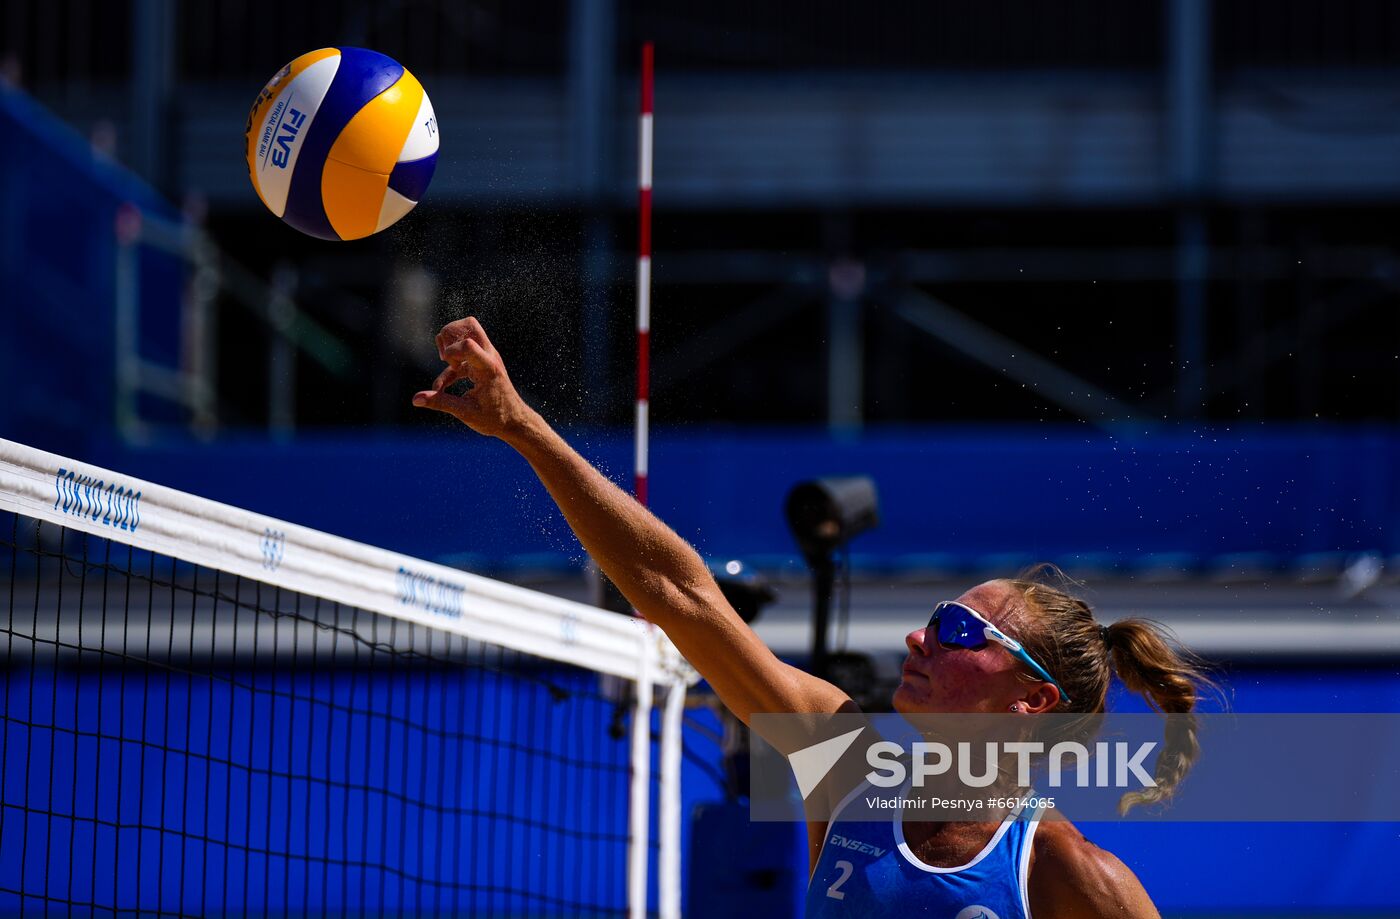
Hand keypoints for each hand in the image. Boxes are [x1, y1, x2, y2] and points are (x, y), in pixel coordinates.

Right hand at [412, 317, 534, 438]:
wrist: (514, 421)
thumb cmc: (494, 418)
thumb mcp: (465, 412)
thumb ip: (440, 403)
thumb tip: (415, 399)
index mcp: (488, 368)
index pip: (468, 344)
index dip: (451, 351)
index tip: (447, 365)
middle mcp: (489, 356)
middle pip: (469, 324)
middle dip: (449, 336)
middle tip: (445, 358)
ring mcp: (486, 357)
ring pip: (467, 332)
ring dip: (450, 346)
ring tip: (447, 366)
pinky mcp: (481, 362)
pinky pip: (463, 353)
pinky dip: (450, 364)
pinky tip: (441, 387)